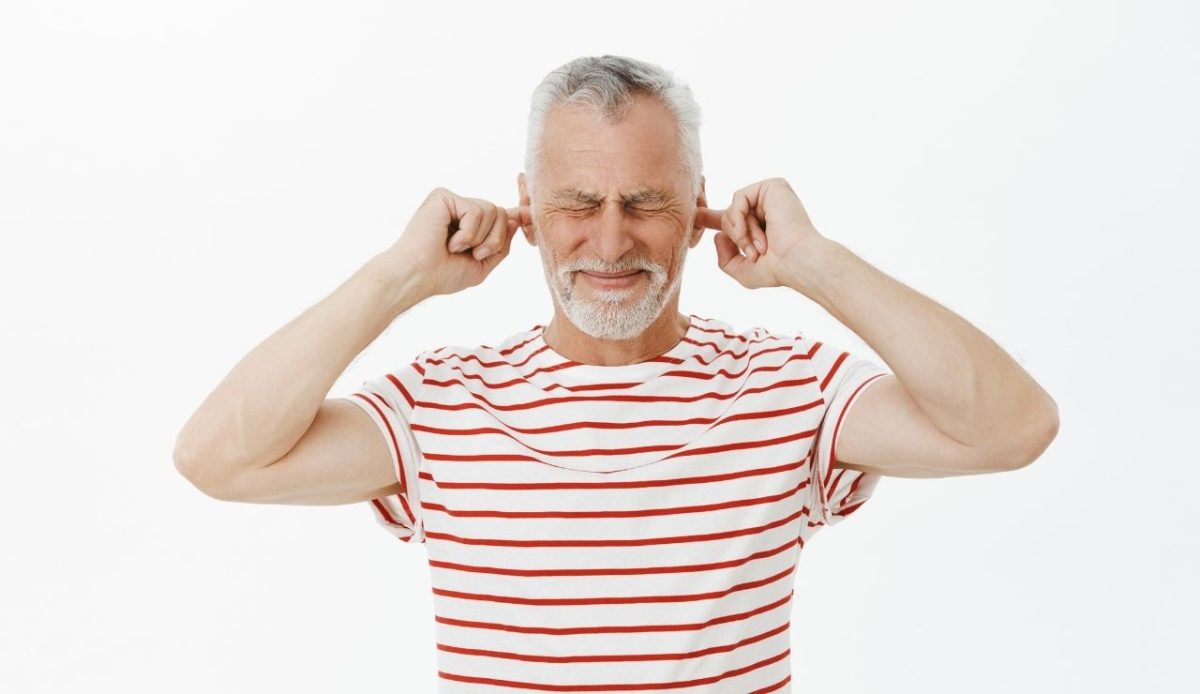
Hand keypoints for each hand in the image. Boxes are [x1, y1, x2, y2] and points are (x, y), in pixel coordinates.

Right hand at [382, 187, 529, 297]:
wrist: (417, 276)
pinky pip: (476, 210)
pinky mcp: (443, 196)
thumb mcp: (481, 265)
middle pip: (501, 213)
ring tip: (457, 248)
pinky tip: (449, 241)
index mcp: (470, 225)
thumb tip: (515, 219)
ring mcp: (452, 202)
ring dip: (480, 238)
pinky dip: (468, 233)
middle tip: (474, 255)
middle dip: (495, 239)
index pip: (498, 215)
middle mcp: (461, 210)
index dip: (516, 213)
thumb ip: (501, 245)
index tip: (528, 211)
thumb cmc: (442, 274)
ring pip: (492, 211)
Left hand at [695, 177, 828, 288]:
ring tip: (759, 247)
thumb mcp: (743, 271)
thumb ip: (725, 258)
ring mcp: (770, 197)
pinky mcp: (773, 187)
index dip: (711, 218)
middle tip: (754, 254)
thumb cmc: (777, 270)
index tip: (695, 216)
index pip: (731, 218)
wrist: (799, 262)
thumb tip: (718, 236)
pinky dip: (738, 218)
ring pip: (732, 209)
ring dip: (740, 232)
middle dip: (736, 238)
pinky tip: (748, 232)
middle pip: (728, 216)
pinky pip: (738, 198)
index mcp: (760, 226)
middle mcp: (765, 210)